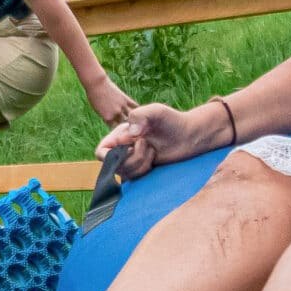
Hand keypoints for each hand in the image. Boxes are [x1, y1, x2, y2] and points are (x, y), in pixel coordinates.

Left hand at [86, 79, 136, 128]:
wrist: (96, 84)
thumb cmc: (93, 96)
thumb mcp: (98, 109)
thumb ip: (106, 115)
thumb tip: (113, 119)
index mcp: (107, 118)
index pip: (115, 128)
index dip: (118, 128)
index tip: (121, 129)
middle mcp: (116, 114)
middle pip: (124, 123)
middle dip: (127, 125)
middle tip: (131, 126)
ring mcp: (122, 106)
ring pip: (131, 116)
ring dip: (134, 118)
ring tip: (137, 119)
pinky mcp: (126, 99)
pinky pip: (134, 106)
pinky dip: (138, 109)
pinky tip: (140, 111)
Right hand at [98, 102, 228, 179]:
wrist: (189, 136)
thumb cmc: (172, 121)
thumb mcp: (155, 111)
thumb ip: (139, 116)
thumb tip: (130, 134)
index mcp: (120, 134)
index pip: (101, 152)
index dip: (112, 155)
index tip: (130, 147)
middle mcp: (122, 149)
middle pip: (113, 166)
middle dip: (133, 158)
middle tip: (148, 145)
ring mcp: (131, 161)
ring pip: (124, 174)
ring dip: (140, 164)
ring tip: (153, 151)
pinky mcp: (141, 170)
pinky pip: (134, 179)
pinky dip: (144, 171)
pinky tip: (154, 160)